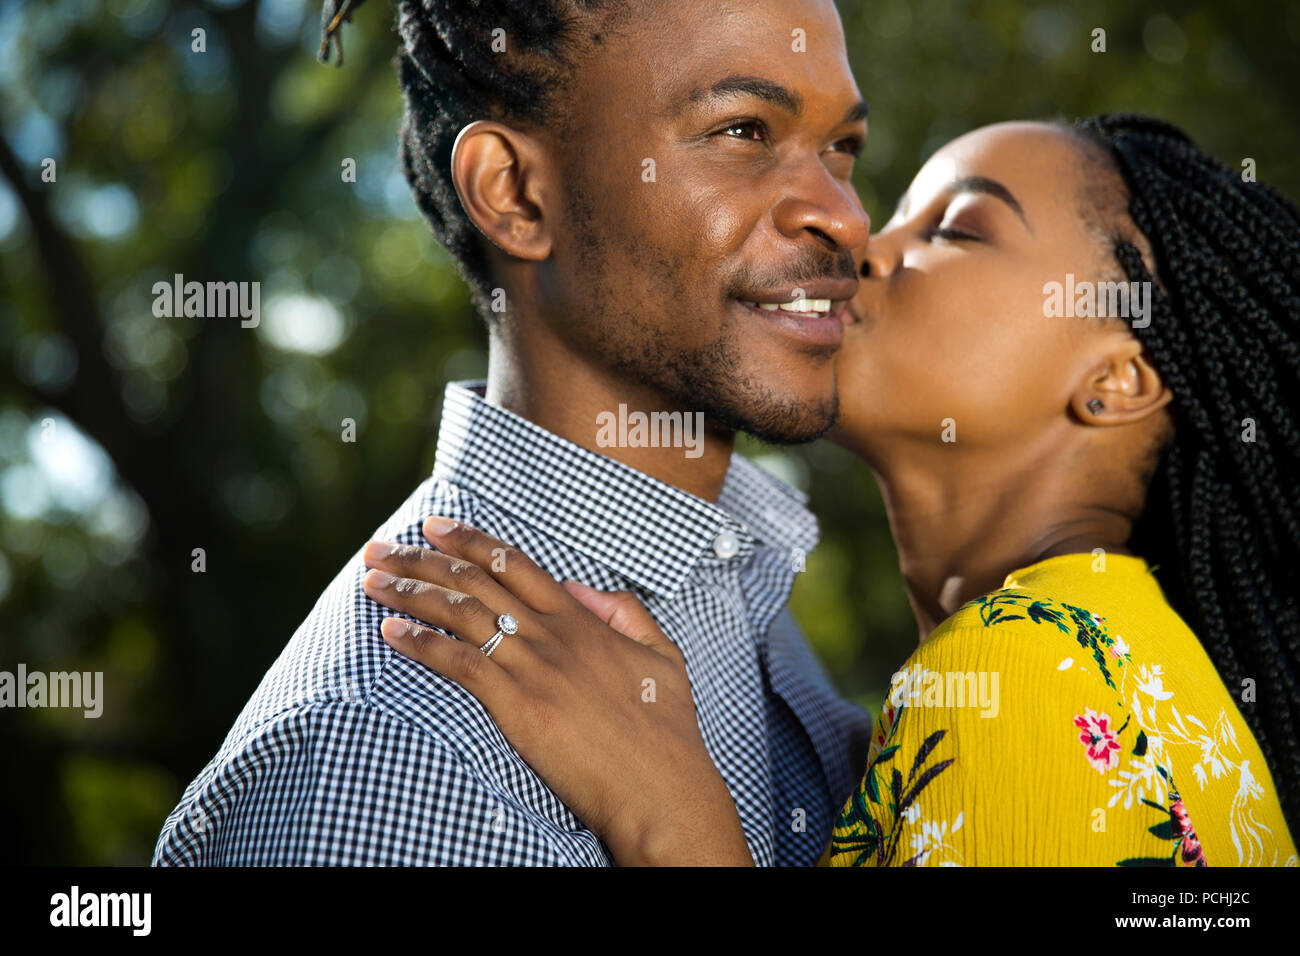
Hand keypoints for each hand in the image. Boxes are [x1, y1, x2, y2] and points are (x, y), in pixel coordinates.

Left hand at [360, 516, 752, 865]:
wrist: (661, 786)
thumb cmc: (667, 730)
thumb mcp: (661, 654)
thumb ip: (624, 611)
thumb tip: (578, 586)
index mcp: (582, 620)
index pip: (516, 564)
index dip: (471, 541)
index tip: (435, 526)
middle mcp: (552, 634)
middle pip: (475, 581)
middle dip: (421, 558)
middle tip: (380, 549)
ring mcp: (534, 667)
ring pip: (460, 614)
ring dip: (409, 593)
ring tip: (371, 582)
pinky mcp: (518, 705)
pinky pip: (460, 662)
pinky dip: (421, 643)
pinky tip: (391, 632)